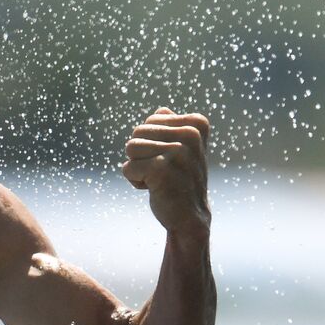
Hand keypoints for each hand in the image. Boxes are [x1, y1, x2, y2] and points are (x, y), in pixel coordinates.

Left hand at [121, 108, 210, 237]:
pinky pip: (127, 168)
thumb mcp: (182, 150)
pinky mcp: (161, 169)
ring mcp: (178, 151)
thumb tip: (161, 109)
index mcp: (197, 124)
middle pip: (138, 132)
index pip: (151, 120)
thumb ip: (172, 128)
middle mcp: (191, 134)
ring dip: (139, 167)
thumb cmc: (181, 180)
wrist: (190, 216)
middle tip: (163, 171)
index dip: (152, 142)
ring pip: (130, 148)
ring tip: (159, 179)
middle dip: (142, 154)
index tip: (170, 159)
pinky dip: (135, 181)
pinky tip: (155, 189)